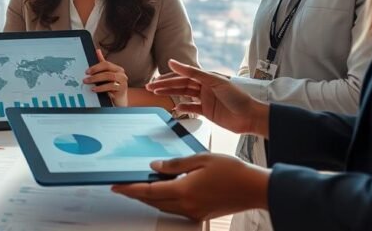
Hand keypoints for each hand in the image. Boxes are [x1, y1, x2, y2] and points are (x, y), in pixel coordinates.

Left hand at [84, 49, 128, 106]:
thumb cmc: (112, 88)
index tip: (87, 71)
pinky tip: (94, 89)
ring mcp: (123, 81)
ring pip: (109, 76)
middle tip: (86, 77)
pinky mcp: (122, 89)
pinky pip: (111, 86)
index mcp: (117, 69)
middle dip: (95, 72)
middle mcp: (121, 73)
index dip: (95, 67)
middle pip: (107, 68)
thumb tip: (97, 51)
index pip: (106, 64)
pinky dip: (101, 87)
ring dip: (96, 79)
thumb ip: (102, 64)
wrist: (120, 101)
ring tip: (88, 82)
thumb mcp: (106, 76)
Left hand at [112, 154, 268, 220]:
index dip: (130, 189)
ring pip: (163, 207)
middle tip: (123, 186)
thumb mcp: (202, 159)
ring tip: (139, 187)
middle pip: (153, 202)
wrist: (255, 188)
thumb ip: (176, 164)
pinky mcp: (201, 213)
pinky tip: (163, 190)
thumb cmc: (232, 170)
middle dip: (136, 194)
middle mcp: (187, 205)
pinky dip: (164, 200)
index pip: (149, 192)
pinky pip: (175, 209)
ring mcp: (194, 211)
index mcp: (185, 190)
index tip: (116, 186)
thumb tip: (155, 167)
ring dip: (149, 198)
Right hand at [147, 60, 268, 135]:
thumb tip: (173, 62)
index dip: (169, 77)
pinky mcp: (208, 112)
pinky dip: (183, 108)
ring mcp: (205, 99)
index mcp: (207, 78)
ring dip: (170, 95)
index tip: (156, 78)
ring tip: (157, 95)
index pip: (183, 76)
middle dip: (165, 86)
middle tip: (150, 87)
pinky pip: (192, 108)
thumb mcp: (214, 81)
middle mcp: (205, 87)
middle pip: (181, 85)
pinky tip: (175, 108)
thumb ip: (193, 72)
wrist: (251, 117)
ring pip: (184, 95)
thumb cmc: (237, 97)